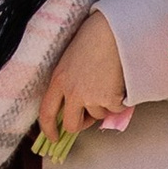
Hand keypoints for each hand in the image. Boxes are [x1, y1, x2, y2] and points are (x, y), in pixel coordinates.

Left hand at [35, 10, 128, 148]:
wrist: (114, 30)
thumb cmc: (93, 38)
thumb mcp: (70, 60)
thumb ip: (69, 82)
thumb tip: (76, 104)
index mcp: (58, 80)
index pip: (46, 113)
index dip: (49, 129)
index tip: (54, 138)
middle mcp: (72, 92)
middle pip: (73, 125)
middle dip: (82, 124)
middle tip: (90, 115)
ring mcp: (91, 97)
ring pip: (98, 115)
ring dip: (104, 105)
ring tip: (108, 81)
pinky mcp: (110, 99)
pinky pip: (117, 109)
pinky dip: (121, 100)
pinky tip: (120, 81)